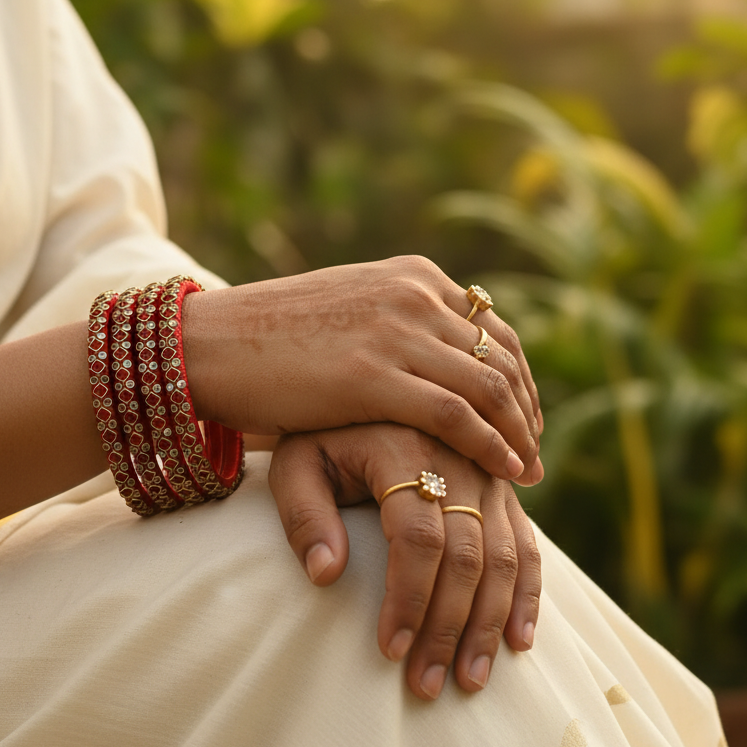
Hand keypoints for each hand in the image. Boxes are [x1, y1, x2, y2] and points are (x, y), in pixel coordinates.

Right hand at [184, 255, 542, 484]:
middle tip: (535, 449)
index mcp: (412, 276)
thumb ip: (395, 322)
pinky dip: (491, 444)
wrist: (211, 342)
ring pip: (488, 386)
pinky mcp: (374, 375)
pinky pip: (455, 414)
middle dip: (526, 407)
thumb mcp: (349, 309)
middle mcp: (413, 296)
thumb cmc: (271, 337)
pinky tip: (507, 470)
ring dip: (519, 432)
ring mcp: (395, 332)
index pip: (492, 327)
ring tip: (530, 469)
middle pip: (500, 357)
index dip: (519, 376)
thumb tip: (427, 351)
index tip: (525, 414)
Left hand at [268, 423, 541, 699]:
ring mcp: (486, 473)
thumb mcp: (294, 462)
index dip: (408, 598)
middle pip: (467, 555)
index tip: (390, 651)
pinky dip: (526, 595)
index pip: (417, 537)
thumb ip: (304, 515)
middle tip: (425, 685)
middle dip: (447, 628)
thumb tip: (326, 576)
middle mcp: (457, 458)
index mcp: (404, 448)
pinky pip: (527, 545)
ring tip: (469, 680)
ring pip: (504, 557)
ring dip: (489, 624)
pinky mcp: (501, 489)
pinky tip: (518, 641)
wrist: (361, 388)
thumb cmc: (320, 436)